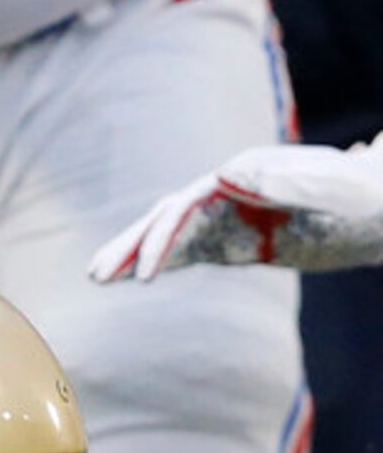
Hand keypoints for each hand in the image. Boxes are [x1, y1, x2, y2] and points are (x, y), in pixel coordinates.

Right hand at [90, 143, 382, 281]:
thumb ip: (285, 180)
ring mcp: (231, 212)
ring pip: (171, 231)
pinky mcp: (237, 236)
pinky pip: (189, 250)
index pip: (188, 205)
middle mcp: (231, 188)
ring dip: (134, 253)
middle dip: (131, 245)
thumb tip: (222, 176)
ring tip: (96, 277)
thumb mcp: (336, 188)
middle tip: (96, 275)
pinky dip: (159, 262)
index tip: (143, 274)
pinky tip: (131, 280)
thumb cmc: (370, 197)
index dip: (162, 239)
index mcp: (246, 172)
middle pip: (167, 215)